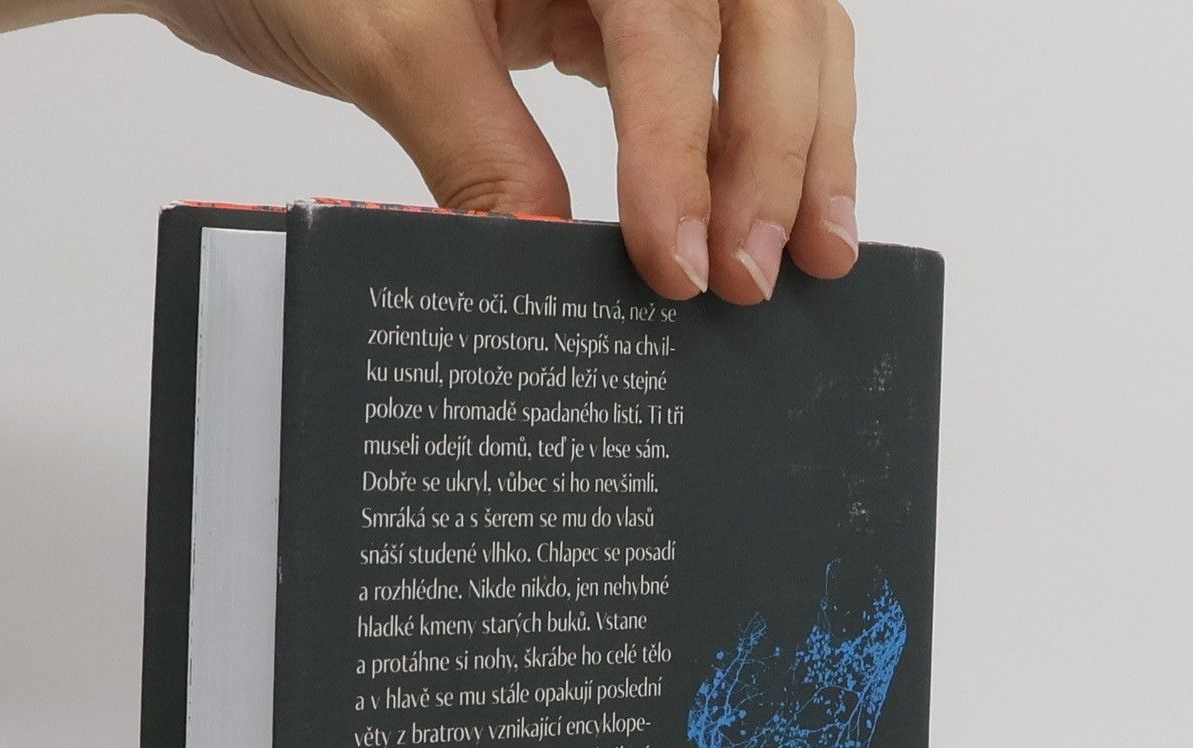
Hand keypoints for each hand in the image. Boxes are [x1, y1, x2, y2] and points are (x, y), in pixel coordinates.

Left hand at [144, 0, 860, 302]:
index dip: (686, 140)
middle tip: (761, 274)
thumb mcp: (381, 42)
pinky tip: (759, 213)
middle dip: (776, 143)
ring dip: (795, 142)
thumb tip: (548, 257)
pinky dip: (744, 138)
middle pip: (763, 9)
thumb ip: (477, 145)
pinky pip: (712, 65)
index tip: (678, 258)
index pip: (672, 13)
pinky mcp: (610, 8)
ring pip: (768, 30)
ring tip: (811, 255)